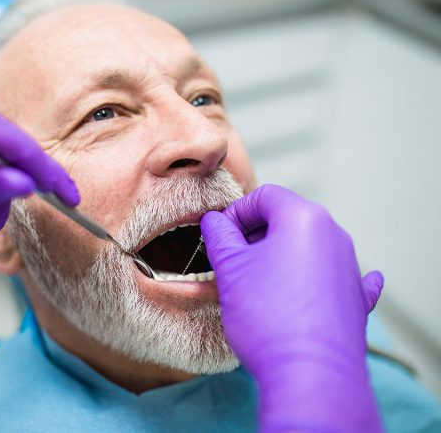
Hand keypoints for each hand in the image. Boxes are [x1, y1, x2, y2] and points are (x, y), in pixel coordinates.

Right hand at [201, 184, 383, 431]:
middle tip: (232, 258)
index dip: (236, 211)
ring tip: (255, 282)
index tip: (221, 235)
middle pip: (287, 218)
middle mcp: (333, 235)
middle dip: (255, 234)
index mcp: (303, 219)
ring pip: (307, 246)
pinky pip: (336, 275)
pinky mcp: (355, 297)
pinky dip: (318, 274)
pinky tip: (313, 284)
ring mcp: (349, 267)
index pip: (264, 196)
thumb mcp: (229, 269)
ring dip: (279, 255)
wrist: (309, 374)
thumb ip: (219, 235)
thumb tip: (214, 221)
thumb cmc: (268, 317)